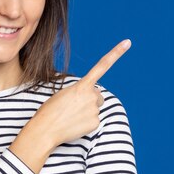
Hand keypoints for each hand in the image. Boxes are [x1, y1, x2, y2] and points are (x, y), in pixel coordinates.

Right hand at [11, 39, 130, 169]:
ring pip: (95, 108)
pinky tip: (74, 124)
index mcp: (82, 85)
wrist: (45, 130)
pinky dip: (85, 123)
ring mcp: (94, 109)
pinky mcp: (95, 123)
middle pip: (96, 95)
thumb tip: (91, 99)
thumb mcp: (63, 94)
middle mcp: (92, 96)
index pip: (102, 66)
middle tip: (72, 107)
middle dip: (88, 100)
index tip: (128, 43)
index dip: (116, 54)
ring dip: (86, 111)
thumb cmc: (50, 110)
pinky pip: (93, 120)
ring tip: (71, 116)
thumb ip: (79, 91)